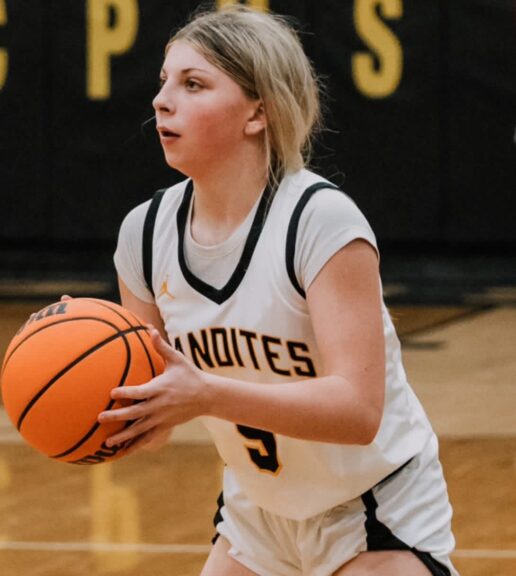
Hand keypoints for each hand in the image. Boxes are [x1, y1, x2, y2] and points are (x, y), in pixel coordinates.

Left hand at [97, 327, 209, 453]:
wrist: (207, 396)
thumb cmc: (190, 374)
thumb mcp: (177, 359)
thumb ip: (161, 346)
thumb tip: (149, 328)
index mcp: (160, 388)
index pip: (140, 392)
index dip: (126, 393)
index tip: (112, 393)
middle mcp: (159, 406)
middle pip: (135, 413)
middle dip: (117, 417)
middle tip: (100, 418)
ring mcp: (162, 419)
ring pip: (139, 430)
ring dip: (123, 437)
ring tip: (107, 443)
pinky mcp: (164, 427)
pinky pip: (147, 439)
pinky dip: (135, 445)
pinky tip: (122, 451)